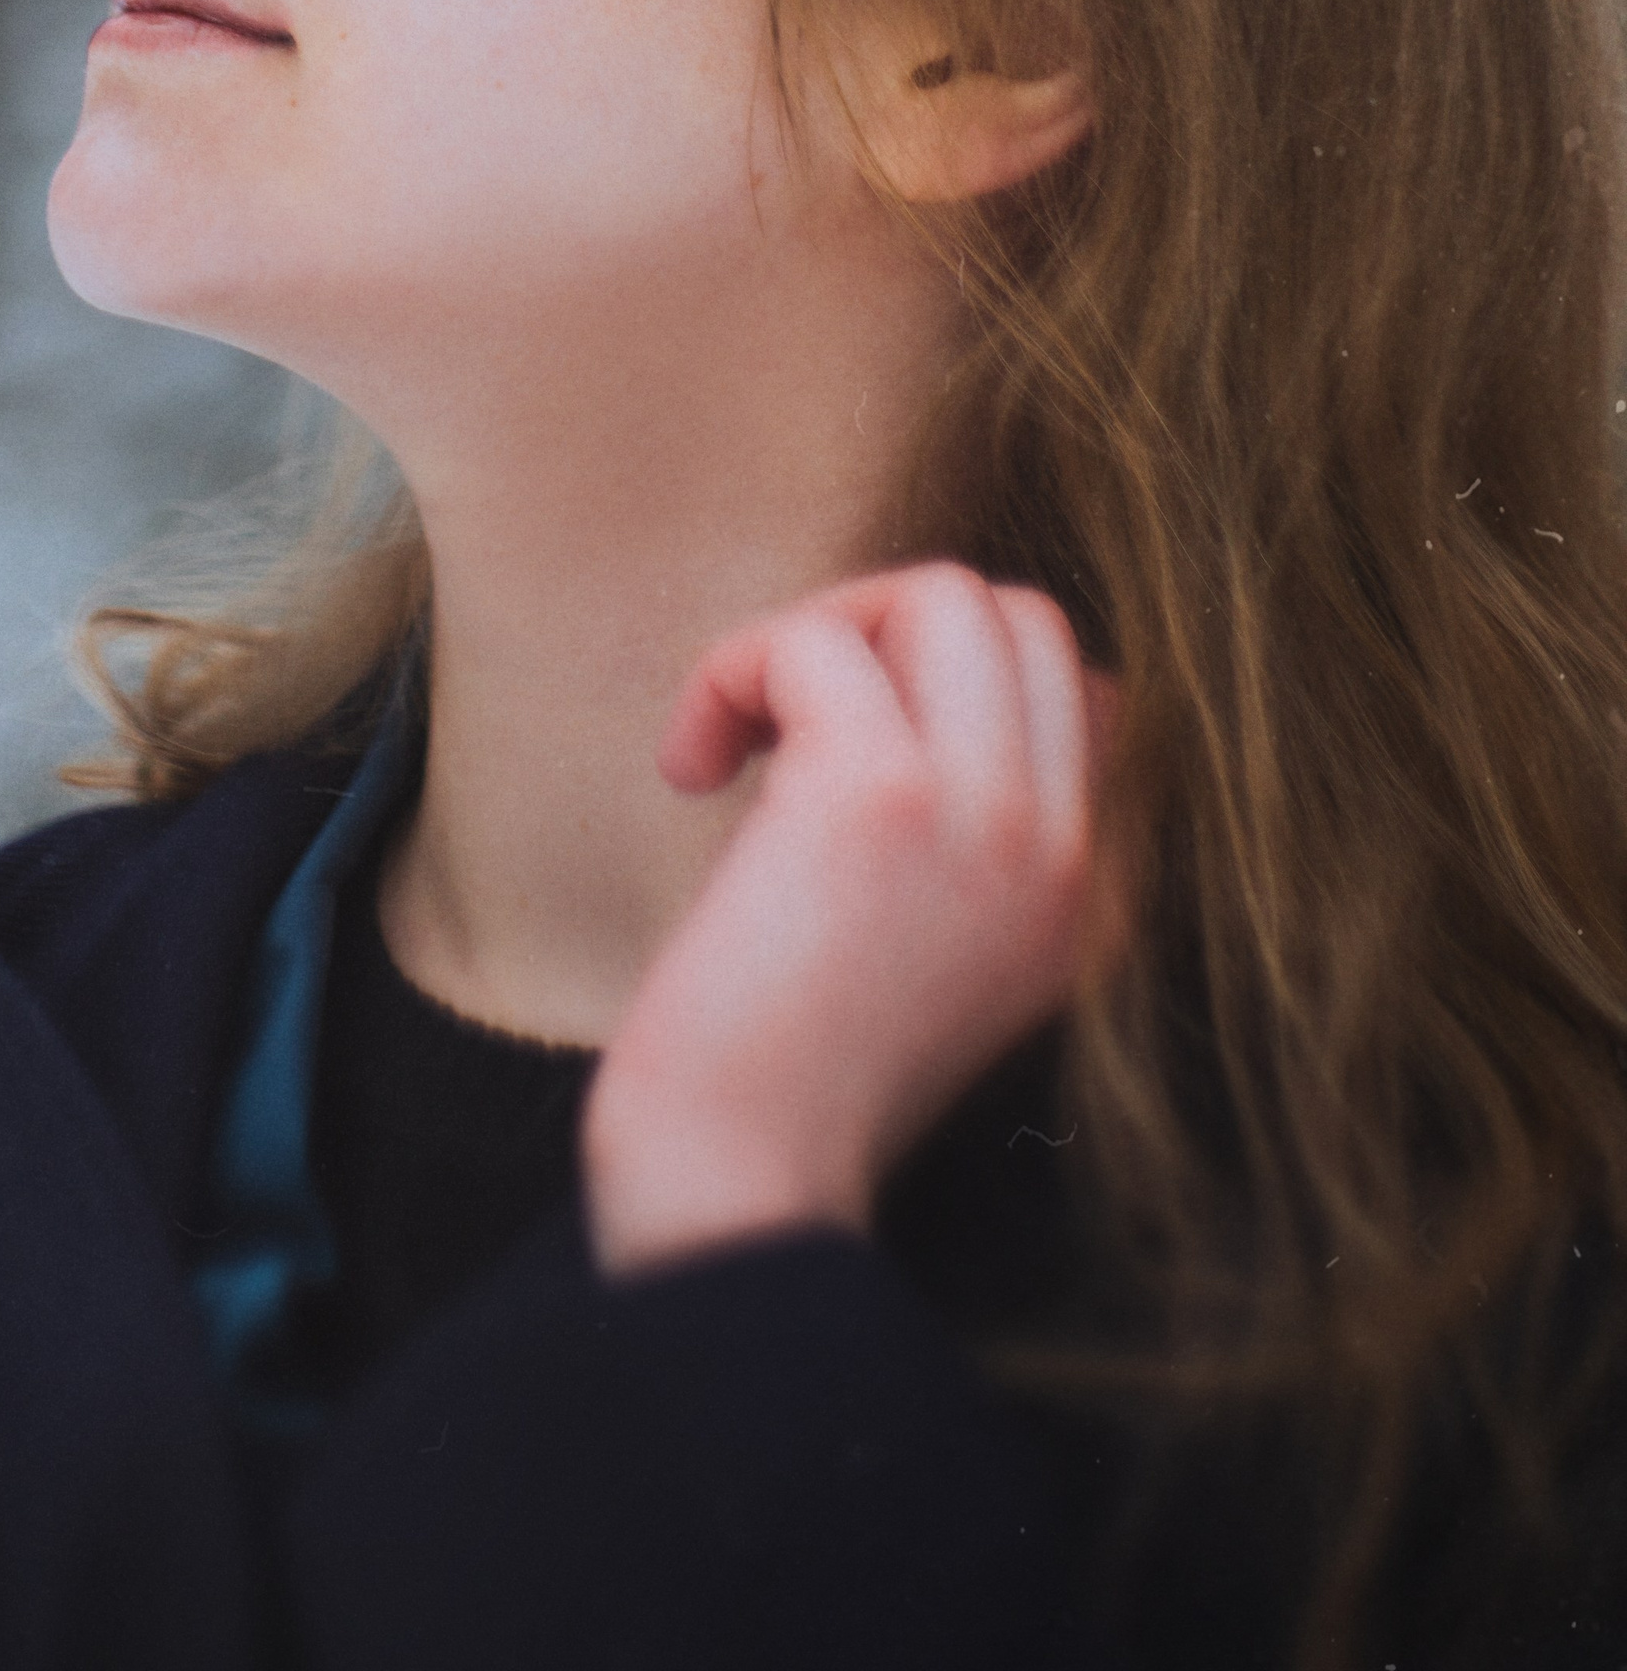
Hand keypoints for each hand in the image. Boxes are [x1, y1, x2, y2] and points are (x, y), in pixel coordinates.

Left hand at [581, 565, 1113, 1276]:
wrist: (738, 1189)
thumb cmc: (787, 1076)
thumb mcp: (931, 953)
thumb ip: (962, 835)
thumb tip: (893, 674)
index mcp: (1095, 895)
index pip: (1082, 688)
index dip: (941, 684)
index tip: (837, 758)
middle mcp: (1073, 852)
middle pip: (1019, 617)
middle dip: (883, 628)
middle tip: (786, 725)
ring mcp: (992, 818)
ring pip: (945, 593)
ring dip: (815, 633)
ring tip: (741, 735)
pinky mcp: (882, 795)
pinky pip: (814, 638)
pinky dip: (730, 672)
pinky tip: (687, 770)